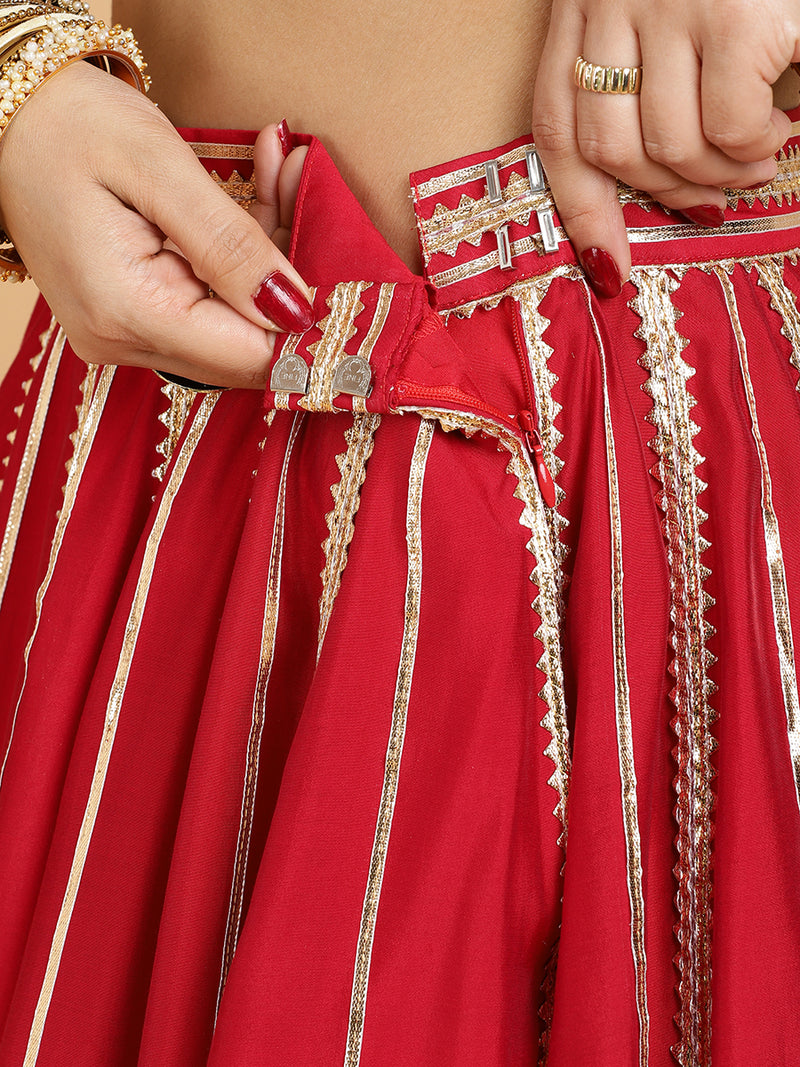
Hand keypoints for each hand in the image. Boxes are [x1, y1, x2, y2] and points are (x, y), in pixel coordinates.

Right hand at [0, 61, 310, 387]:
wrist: (7, 119)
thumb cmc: (69, 126)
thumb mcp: (159, 169)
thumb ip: (231, 246)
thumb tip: (297, 311)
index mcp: (128, 312)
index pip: (250, 357)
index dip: (308, 327)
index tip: (347, 270)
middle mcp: (124, 343)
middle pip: (246, 344)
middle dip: (292, 279)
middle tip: (307, 184)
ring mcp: (125, 337)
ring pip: (233, 325)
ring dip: (269, 259)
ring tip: (280, 172)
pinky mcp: (133, 320)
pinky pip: (209, 307)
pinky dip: (239, 260)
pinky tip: (256, 195)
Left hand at [533, 0, 799, 295]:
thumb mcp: (661, 9)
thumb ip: (639, 78)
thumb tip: (660, 186)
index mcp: (586, 1)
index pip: (556, 124)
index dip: (579, 208)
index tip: (606, 265)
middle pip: (606, 148)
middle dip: (664, 191)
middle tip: (713, 192)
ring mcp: (673, 5)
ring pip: (667, 148)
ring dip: (718, 175)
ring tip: (754, 157)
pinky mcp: (735, 17)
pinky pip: (727, 129)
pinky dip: (754, 147)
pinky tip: (777, 129)